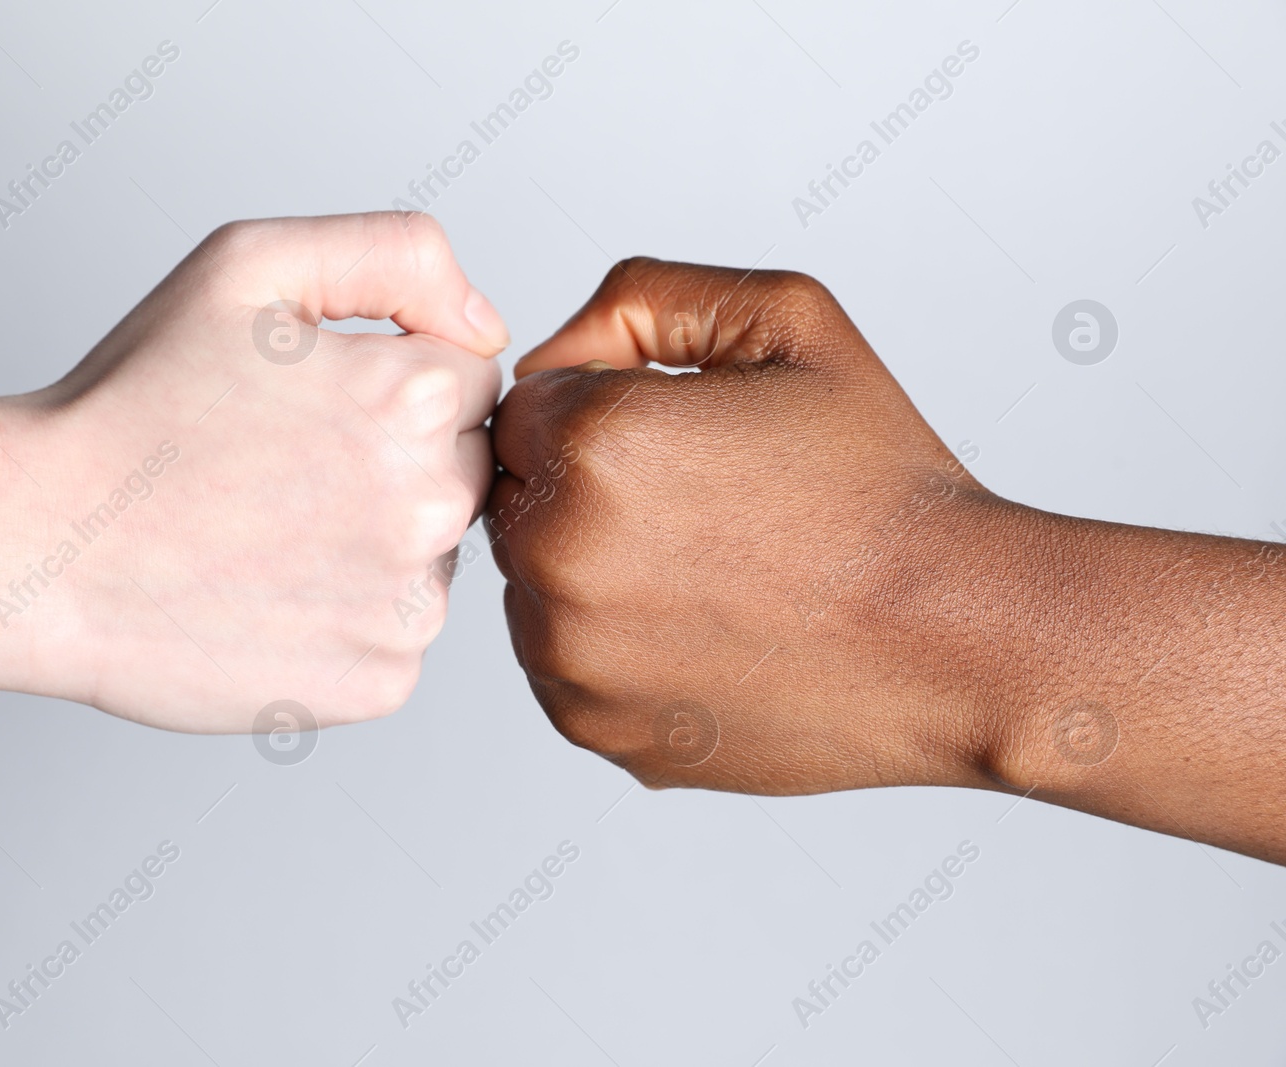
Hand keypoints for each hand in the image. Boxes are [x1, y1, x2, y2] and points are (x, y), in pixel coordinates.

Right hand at [19, 213, 506, 729]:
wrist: (43, 545)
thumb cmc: (135, 404)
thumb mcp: (251, 266)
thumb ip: (398, 255)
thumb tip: (485, 324)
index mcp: (414, 398)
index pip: (469, 377)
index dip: (385, 380)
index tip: (305, 404)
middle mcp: (431, 507)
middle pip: (461, 467)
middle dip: (391, 458)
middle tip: (280, 469)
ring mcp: (408, 606)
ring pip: (433, 553)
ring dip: (374, 541)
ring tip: (265, 533)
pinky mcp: (381, 681)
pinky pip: (396, 631)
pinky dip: (346, 617)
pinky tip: (268, 594)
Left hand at [493, 258, 1285, 865]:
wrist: (955, 636)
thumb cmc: (881, 483)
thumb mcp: (785, 318)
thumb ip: (639, 298)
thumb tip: (551, 354)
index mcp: (594, 441)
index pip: (521, 406)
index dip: (597, 411)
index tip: (676, 439)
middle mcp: (558, 555)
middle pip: (513, 496)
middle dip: (580, 488)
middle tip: (697, 504)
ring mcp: (568, 656)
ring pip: (530, 584)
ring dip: (587, 569)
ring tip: (708, 571)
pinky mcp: (591, 726)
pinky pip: (559, 663)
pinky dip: (608, 646)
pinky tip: (701, 630)